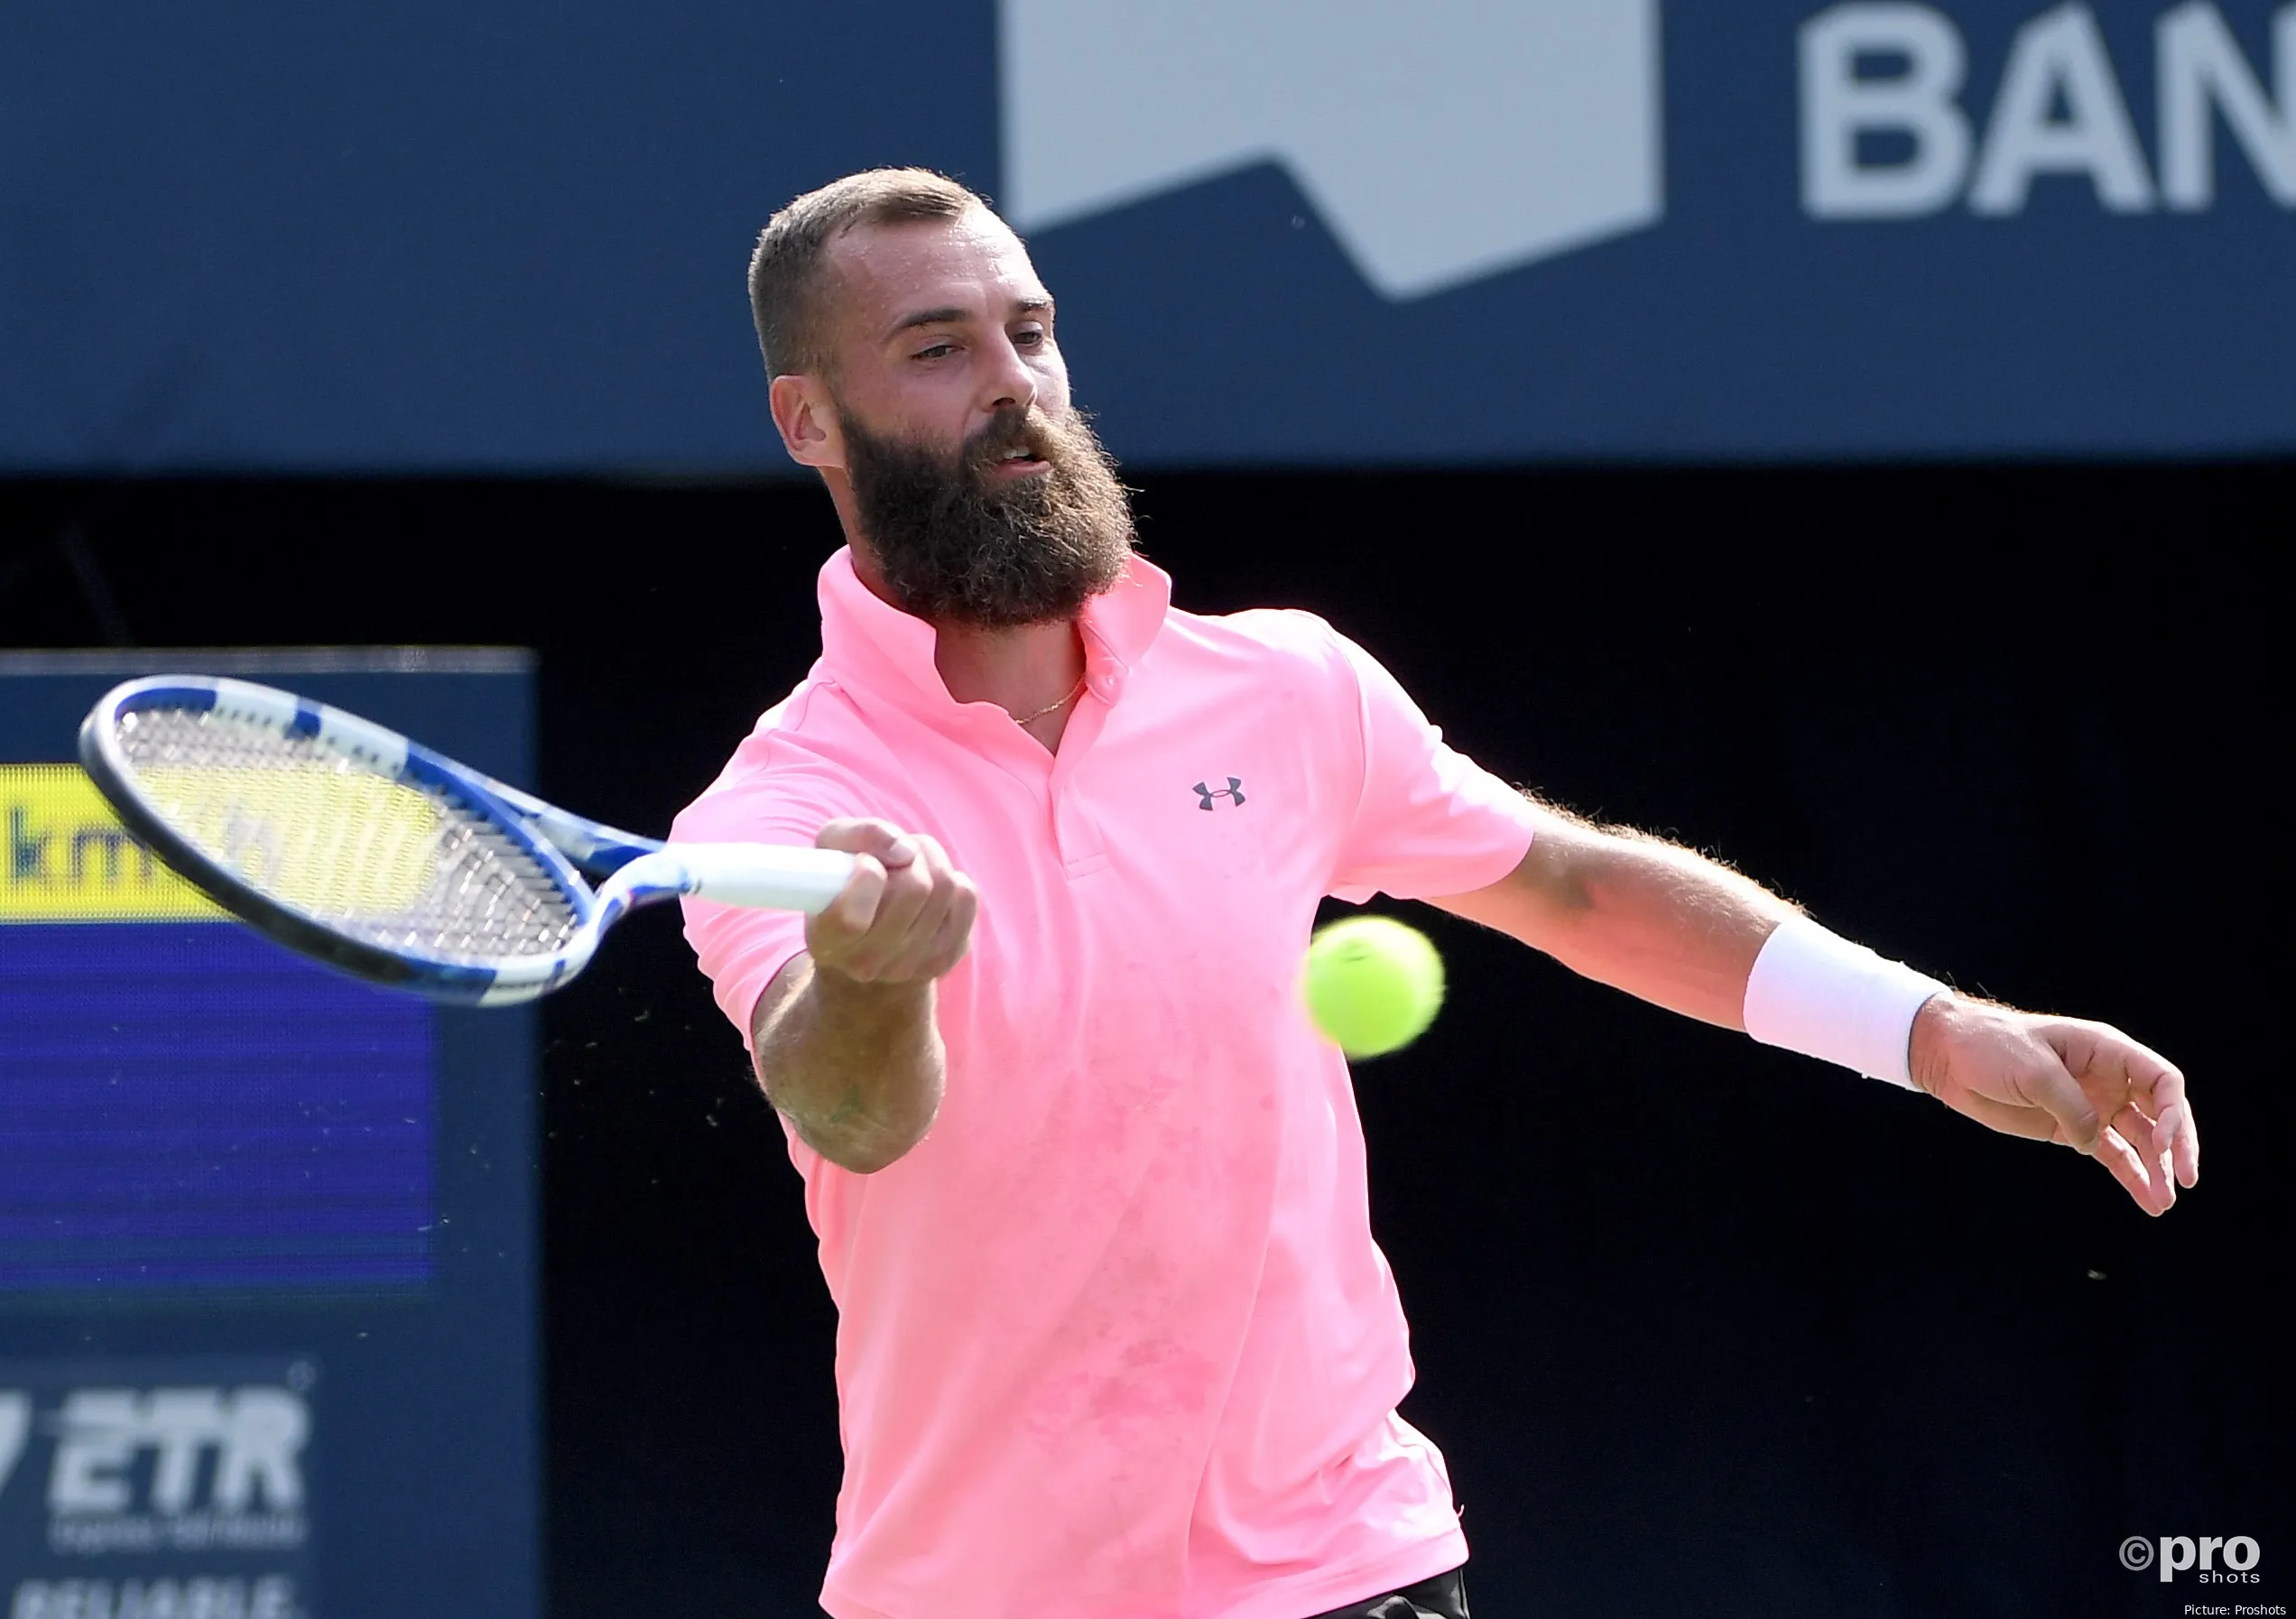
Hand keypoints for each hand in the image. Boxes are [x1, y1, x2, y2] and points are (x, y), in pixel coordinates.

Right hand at [805, 818, 977, 986]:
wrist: (867, 936)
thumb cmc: (843, 883)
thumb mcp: (832, 849)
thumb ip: (858, 835)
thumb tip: (905, 850)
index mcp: (826, 941)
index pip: (851, 919)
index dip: (867, 875)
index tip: (865, 861)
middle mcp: (865, 962)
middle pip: (914, 888)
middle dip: (908, 854)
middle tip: (894, 857)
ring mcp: (908, 965)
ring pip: (944, 887)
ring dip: (930, 860)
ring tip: (910, 865)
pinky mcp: (944, 957)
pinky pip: (965, 897)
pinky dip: (952, 879)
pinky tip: (931, 889)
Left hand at [1908, 992, 2197, 1215]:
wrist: (1949, 1057)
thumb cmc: (1992, 1047)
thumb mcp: (2034, 1070)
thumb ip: (2071, 1105)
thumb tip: (2094, 1142)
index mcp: (2106, 1051)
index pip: (2162, 1080)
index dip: (2174, 1112)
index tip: (2166, 1142)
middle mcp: (2108, 1078)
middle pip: (2160, 1113)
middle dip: (2178, 1147)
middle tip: (2187, 1180)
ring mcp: (2093, 1104)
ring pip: (2140, 1140)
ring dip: (2156, 1170)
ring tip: (2164, 1204)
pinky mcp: (2071, 1129)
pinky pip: (2112, 1154)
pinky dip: (2131, 1175)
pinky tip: (2147, 1200)